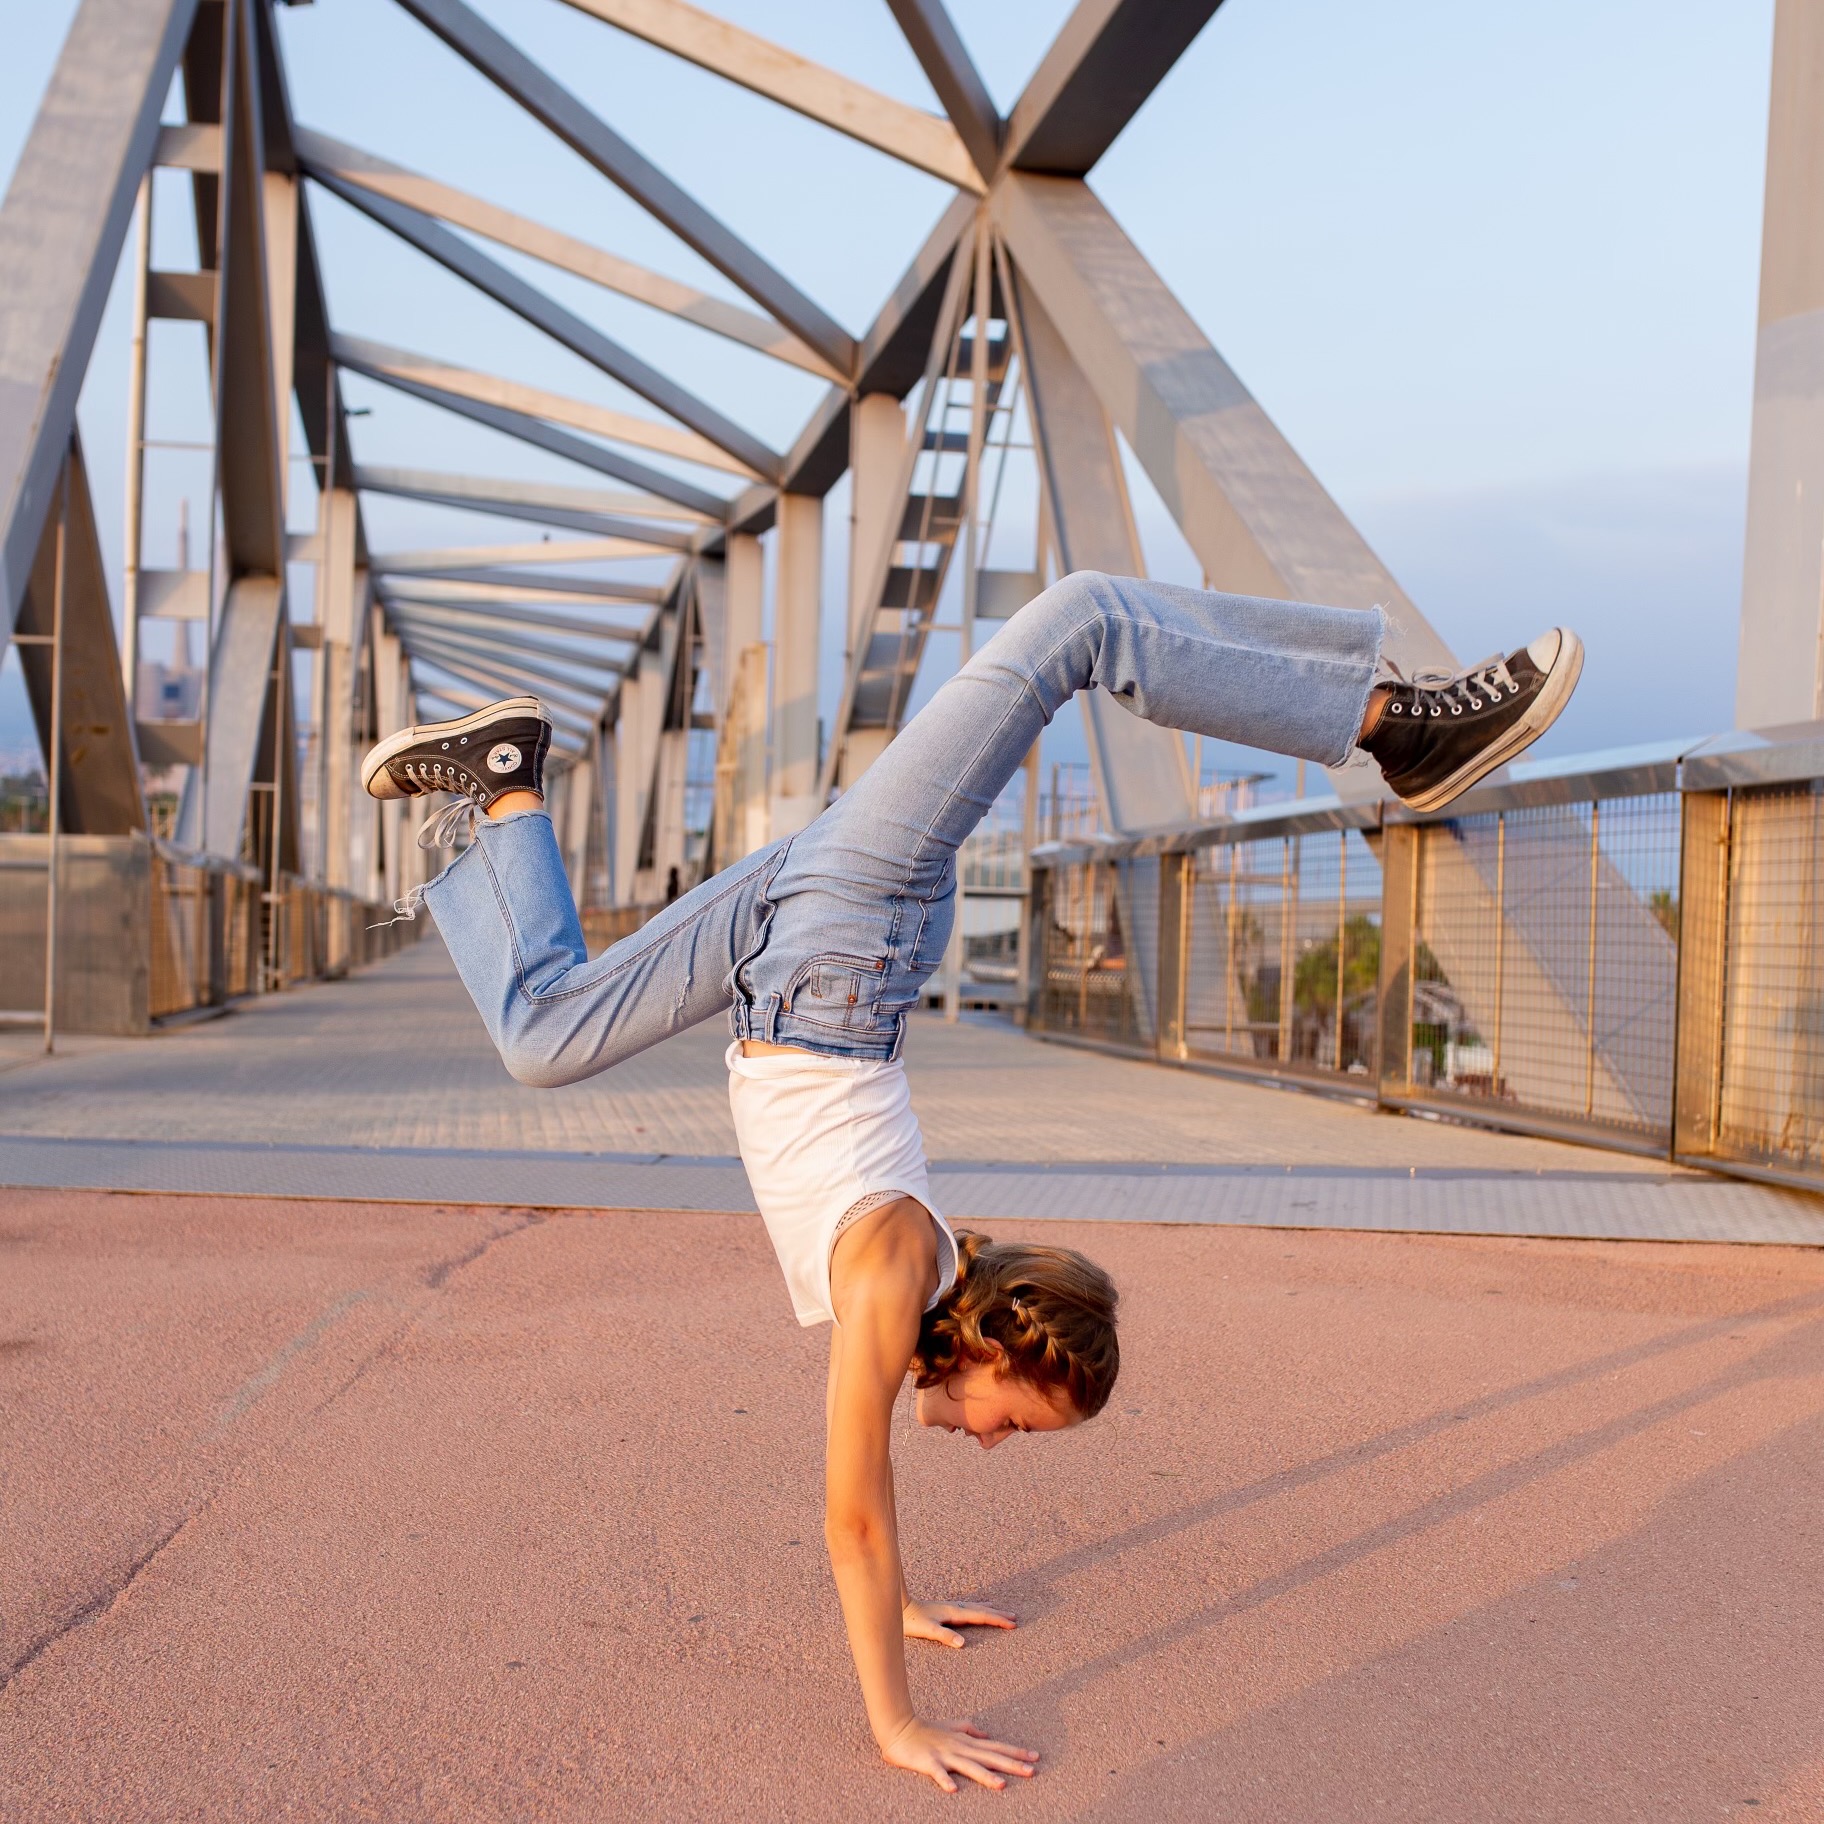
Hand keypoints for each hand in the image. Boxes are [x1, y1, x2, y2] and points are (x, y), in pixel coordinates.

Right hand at [882, 1717, 1038, 1792]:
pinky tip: (954, 1790)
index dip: (1015, 1752)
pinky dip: (945, 1780)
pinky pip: (938, 1773)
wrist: (899, 1727)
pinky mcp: (929, 1762)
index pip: (996, 1747)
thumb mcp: (951, 1726)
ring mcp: (945, 1755)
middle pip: (990, 1757)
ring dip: (985, 1776)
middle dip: (1012, 1764)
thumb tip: (985, 1734)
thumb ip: (969, 1728)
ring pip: (969, 1767)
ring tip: (1001, 1785)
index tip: (1035, 1757)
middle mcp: (960, 1747)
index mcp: (966, 1741)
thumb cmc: (926, 1729)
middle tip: (1033, 1771)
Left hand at [903, 1596, 1016, 1648]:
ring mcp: (952, 1606)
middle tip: (1015, 1618)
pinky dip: (979, 1606)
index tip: (1012, 1624)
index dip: (997, 1620)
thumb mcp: (928, 1631)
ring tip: (1003, 1611)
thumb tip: (963, 1643)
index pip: (981, 1616)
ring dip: (991, 1609)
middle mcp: (956, 1607)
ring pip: (977, 1607)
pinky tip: (980, 1605)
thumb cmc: (912, 1621)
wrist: (900, 1607)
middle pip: (982, 1610)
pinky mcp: (946, 1609)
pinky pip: (969, 1606)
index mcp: (955, 1612)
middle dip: (999, 1614)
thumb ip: (945, 1636)